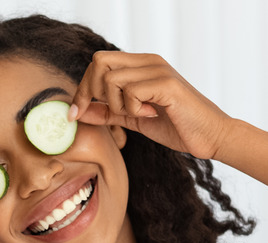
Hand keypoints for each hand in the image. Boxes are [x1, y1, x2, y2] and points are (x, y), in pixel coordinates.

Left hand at [70, 51, 233, 159]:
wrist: (210, 136)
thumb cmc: (175, 126)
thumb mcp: (132, 119)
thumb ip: (106, 112)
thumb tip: (77, 111)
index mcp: (140, 65)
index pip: (98, 62)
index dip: (82, 88)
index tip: (77, 112)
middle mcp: (148, 61)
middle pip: (98, 62)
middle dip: (92, 92)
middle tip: (111, 112)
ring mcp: (158, 69)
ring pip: (111, 80)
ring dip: (116, 105)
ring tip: (138, 114)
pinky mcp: (166, 83)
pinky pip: (130, 92)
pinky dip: (133, 110)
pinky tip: (152, 113)